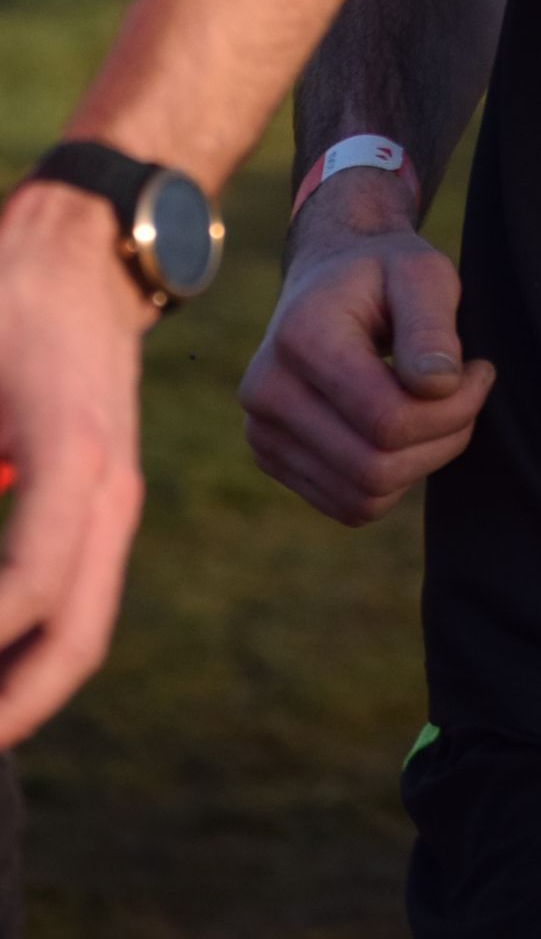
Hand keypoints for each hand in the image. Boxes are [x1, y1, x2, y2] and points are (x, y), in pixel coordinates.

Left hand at [0, 181, 153, 745]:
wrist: (86, 246)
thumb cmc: (9, 293)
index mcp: (77, 454)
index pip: (29, 587)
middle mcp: (110, 490)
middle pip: (75, 637)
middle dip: (8, 710)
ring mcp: (114, 498)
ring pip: (79, 625)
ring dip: (17, 689)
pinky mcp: (103, 499)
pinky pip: (73, 596)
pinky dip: (26, 645)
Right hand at [239, 183, 493, 526]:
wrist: (330, 278)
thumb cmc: (385, 272)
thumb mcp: (422, 272)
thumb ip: (431, 325)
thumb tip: (439, 385)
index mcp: (301, 336)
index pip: (387, 418)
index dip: (454, 408)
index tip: (479, 369)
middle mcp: (266, 390)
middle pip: (375, 468)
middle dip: (443, 439)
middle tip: (468, 393)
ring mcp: (262, 431)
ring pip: (364, 498)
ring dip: (422, 463)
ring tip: (439, 409)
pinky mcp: (272, 458)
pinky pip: (349, 505)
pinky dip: (393, 481)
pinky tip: (405, 429)